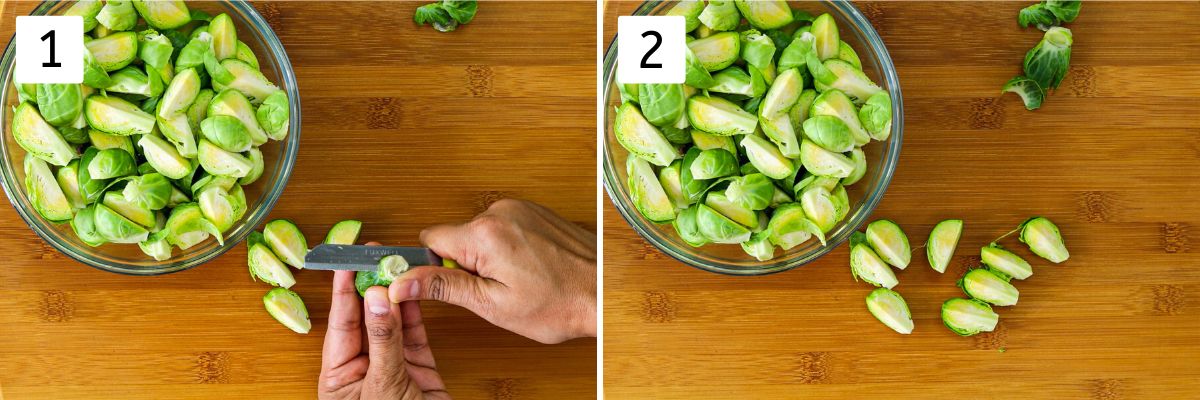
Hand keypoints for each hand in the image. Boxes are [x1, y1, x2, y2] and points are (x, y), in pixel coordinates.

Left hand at [319, 270, 449, 399]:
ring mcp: (393, 366)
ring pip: (392, 322)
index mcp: (340, 377)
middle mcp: (364, 368)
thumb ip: (382, 340)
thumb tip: (377, 298)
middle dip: (371, 287)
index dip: (343, 292)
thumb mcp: (382, 384)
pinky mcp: (418, 367)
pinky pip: (414, 333)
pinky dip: (415, 312)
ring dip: (395, 295)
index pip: (340, 325)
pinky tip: (413, 289)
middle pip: (365, 319)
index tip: (347, 264)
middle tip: (375, 259)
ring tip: (396, 267)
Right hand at [388, 199, 596, 343]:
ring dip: (491, 257)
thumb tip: (403, 280)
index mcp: (484, 233)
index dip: (434, 265)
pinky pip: (504, 228)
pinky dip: (510, 248)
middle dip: (467, 264)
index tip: (445, 282)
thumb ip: (444, 287)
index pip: (429, 238)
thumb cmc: (559, 303)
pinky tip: (531, 268)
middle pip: (457, 236)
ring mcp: (521, 208)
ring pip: (481, 234)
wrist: (605, 292)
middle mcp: (501, 212)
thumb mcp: (492, 304)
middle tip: (495, 289)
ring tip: (520, 280)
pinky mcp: (535, 211)